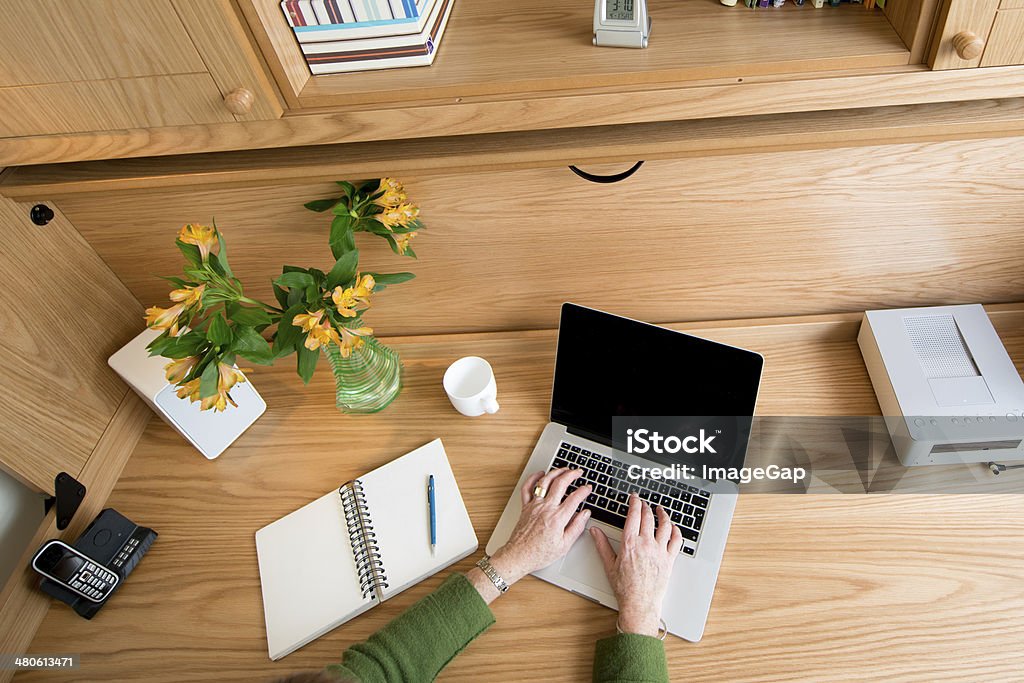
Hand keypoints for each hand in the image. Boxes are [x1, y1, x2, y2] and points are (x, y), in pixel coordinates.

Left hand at [488, 468, 592, 584]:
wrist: (518, 556)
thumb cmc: (540, 554)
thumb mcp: (564, 545)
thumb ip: (576, 527)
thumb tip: (585, 514)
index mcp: (557, 518)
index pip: (574, 498)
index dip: (584, 490)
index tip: (588, 488)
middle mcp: (545, 508)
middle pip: (560, 483)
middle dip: (571, 474)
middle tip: (578, 472)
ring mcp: (534, 506)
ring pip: (545, 482)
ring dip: (555, 472)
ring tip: (563, 469)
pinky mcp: (525, 507)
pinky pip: (527, 488)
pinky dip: (533, 478)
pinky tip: (540, 474)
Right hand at [591, 494, 681, 636]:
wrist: (639, 603)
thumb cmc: (624, 587)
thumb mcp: (609, 564)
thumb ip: (602, 544)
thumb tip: (595, 531)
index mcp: (630, 543)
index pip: (634, 515)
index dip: (635, 503)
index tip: (634, 498)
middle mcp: (646, 544)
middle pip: (648, 517)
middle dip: (646, 507)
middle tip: (644, 503)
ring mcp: (659, 551)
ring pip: (665, 526)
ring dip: (663, 515)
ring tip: (660, 510)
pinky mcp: (669, 559)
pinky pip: (676, 541)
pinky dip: (676, 531)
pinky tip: (673, 528)